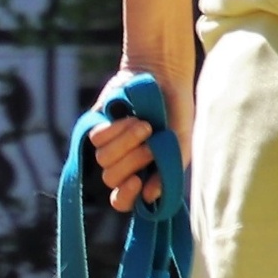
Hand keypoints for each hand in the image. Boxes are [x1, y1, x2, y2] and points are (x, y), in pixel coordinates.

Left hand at [86, 68, 191, 212]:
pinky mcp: (98, 125)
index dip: (125, 196)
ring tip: (143, 124)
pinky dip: (115, 129)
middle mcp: (123, 163)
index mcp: (143, 173)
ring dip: (126, 142)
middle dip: (133, 160)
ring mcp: (109, 145)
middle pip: (111, 179)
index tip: (137, 181)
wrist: (165, 77)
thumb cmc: (177, 112)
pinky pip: (96, 139)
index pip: (122, 201)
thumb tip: (150, 198)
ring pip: (103, 159)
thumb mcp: (180, 143)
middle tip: (151, 140)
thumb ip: (169, 172)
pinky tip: (129, 116)